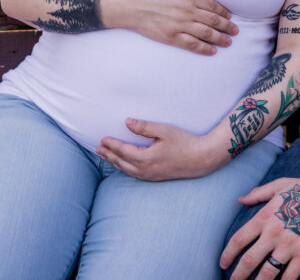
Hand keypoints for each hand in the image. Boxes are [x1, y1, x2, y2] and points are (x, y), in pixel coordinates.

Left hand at [97, 118, 226, 180]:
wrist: (201, 159)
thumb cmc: (184, 142)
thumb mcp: (164, 130)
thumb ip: (144, 127)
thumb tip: (127, 122)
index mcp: (146, 158)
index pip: (123, 151)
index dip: (111, 145)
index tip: (102, 139)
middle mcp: (146, 170)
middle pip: (121, 162)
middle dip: (109, 155)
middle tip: (98, 148)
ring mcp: (151, 175)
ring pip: (127, 170)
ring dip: (115, 162)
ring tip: (106, 156)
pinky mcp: (156, 177)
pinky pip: (135, 174)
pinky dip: (125, 168)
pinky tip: (124, 165)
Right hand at [101, 0, 237, 54]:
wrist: (132, 4)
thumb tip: (204, 1)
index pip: (213, 6)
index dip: (223, 12)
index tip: (229, 17)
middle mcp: (188, 11)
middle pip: (213, 20)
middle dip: (227, 27)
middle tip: (235, 31)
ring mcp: (180, 25)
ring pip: (206, 34)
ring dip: (220, 38)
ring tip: (228, 42)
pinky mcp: (172, 37)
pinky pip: (192, 44)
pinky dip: (205, 48)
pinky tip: (213, 51)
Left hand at [221, 177, 299, 279]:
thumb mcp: (279, 185)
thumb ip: (258, 193)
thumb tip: (240, 200)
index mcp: (264, 217)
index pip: (239, 239)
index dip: (228, 254)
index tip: (222, 263)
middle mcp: (273, 234)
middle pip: (249, 260)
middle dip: (237, 275)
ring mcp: (289, 246)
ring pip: (267, 273)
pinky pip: (289, 276)